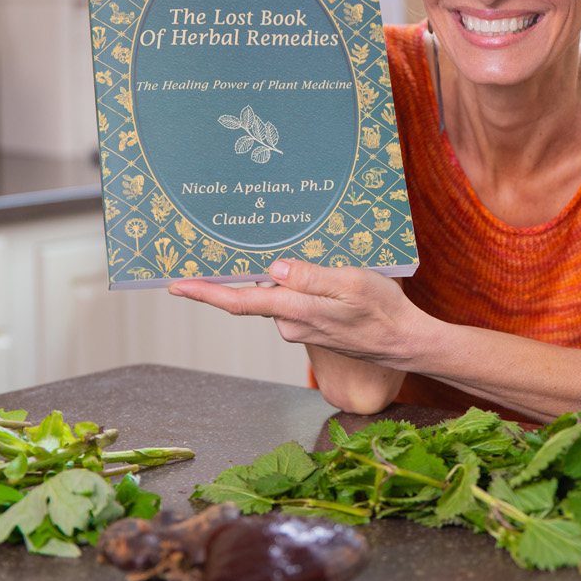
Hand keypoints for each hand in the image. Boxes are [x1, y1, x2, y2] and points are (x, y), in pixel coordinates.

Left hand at [169, 259, 418, 367]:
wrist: (405, 343)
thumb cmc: (383, 311)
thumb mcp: (352, 283)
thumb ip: (310, 276)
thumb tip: (273, 269)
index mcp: (294, 310)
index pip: (240, 301)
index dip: (205, 293)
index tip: (176, 285)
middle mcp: (289, 322)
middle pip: (258, 290)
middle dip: (250, 268)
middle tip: (243, 236)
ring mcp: (300, 326)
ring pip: (278, 293)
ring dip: (283, 274)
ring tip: (304, 251)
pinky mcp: (311, 325)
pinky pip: (293, 300)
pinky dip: (297, 285)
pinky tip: (319, 271)